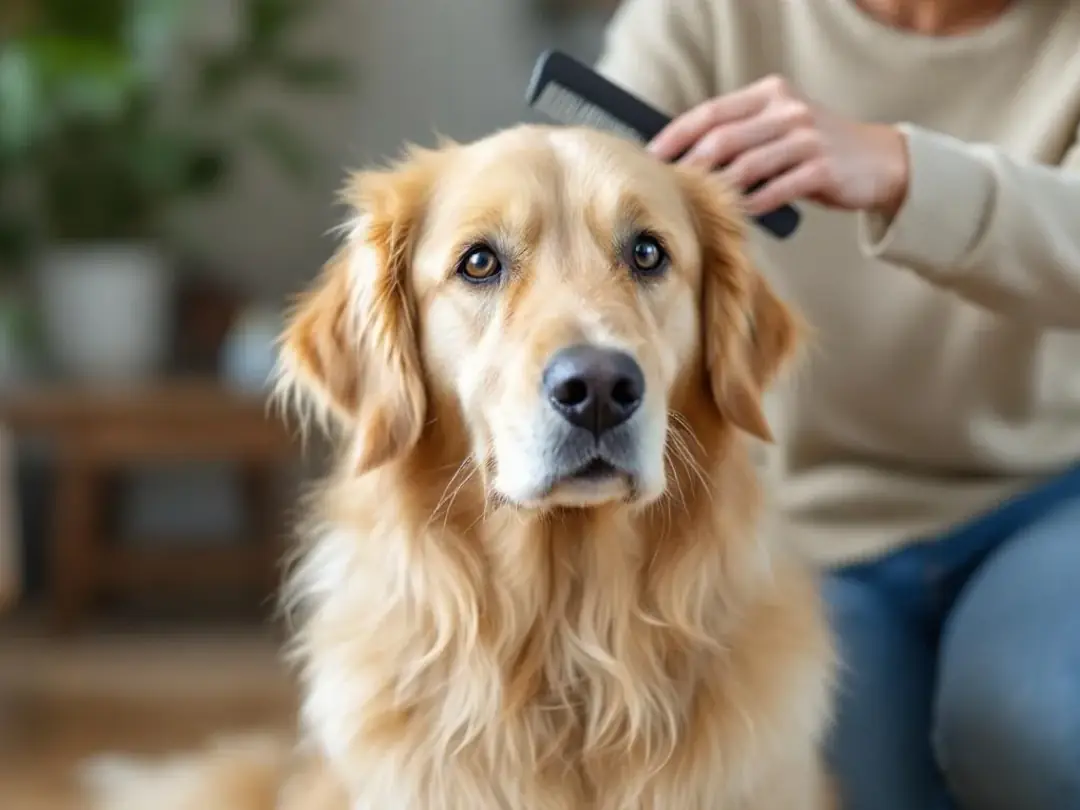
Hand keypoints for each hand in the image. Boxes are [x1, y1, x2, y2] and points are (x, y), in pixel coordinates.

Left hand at [649, 75, 909, 219]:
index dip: (677, 134)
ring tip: (694, 205)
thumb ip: (740, 135)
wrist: (879, 161)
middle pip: (723, 138)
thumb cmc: (815, 151)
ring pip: (746, 164)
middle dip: (689, 165)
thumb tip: (684, 158)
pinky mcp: (822, 168)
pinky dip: (752, 203)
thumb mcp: (779, 128)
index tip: (650, 156)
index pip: (711, 112)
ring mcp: (806, 138)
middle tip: (666, 188)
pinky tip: (737, 214)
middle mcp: (787, 110)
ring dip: (716, 188)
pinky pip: (776, 189)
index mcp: (770, 94)